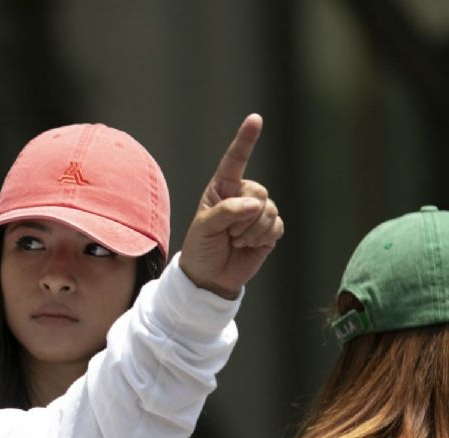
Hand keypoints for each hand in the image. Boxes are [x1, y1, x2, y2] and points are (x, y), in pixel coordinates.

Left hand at [179, 113, 283, 298]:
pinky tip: (248, 245)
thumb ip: (226, 212)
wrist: (210, 277)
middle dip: (243, 216)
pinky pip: (277, 226)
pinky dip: (262, 238)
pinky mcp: (270, 230)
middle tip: (227, 233)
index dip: (246, 140)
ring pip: (269, 211)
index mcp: (221, 188)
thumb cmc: (201, 248)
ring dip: (251, 231)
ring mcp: (258, 212)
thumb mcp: (203, 228)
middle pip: (259, 191)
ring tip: (235, 240)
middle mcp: (242, 195)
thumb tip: (256, 204)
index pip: (235, 160)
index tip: (255, 119)